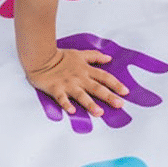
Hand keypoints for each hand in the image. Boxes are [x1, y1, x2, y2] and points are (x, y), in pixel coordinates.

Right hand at [35, 33, 167, 132]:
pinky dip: (66, 104)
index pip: (104, 77)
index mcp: (85, 70)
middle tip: (119, 104)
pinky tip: (72, 111)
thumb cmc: (60, 56)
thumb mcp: (80, 54)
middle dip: (109, 96)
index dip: (115, 84)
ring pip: (81, 95)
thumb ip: (95, 56)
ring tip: (99, 112)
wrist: (41, 57)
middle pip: (97, 88)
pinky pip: (61, 98)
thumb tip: (109, 58)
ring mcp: (68, 84)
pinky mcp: (56, 89)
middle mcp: (79, 78)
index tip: (125, 91)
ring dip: (90, 104)